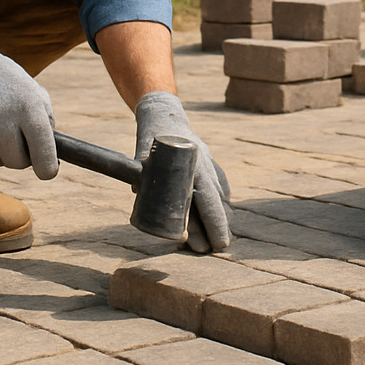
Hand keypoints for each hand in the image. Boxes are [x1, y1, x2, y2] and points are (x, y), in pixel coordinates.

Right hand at [0, 24, 57, 178]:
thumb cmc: (1, 78)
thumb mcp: (30, 89)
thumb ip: (45, 118)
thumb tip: (51, 154)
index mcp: (30, 108)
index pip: (44, 152)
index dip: (48, 169)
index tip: (47, 172)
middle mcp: (6, 121)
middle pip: (19, 163)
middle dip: (18, 155)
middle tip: (11, 134)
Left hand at [134, 91, 231, 251]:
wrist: (164, 116)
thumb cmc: (151, 140)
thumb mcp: (143, 157)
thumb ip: (143, 176)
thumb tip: (140, 196)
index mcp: (192, 166)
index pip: (207, 201)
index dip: (213, 224)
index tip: (217, 243)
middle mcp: (205, 166)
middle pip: (215, 203)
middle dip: (219, 227)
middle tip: (220, 248)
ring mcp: (209, 164)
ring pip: (219, 195)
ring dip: (221, 216)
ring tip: (221, 237)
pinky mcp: (209, 163)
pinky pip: (219, 184)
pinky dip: (221, 200)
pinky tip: (225, 213)